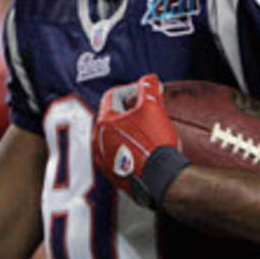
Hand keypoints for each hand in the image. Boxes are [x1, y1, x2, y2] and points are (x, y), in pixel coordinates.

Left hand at [93, 74, 189, 208]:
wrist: (161, 180)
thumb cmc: (155, 143)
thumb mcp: (154, 108)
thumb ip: (149, 88)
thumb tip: (150, 79)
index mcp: (103, 123)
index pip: (113, 96)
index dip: (132, 89)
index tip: (148, 92)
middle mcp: (98, 142)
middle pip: (114, 116)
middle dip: (132, 108)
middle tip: (150, 108)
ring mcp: (104, 160)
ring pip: (116, 135)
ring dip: (132, 128)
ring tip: (150, 127)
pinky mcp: (114, 175)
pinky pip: (120, 153)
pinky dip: (131, 146)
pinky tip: (147, 147)